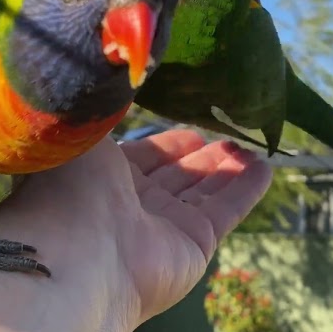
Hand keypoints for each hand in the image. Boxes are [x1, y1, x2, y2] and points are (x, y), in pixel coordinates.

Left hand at [0, 130, 271, 331]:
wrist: (75, 251)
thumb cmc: (68, 184)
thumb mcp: (82, 130)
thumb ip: (104, 108)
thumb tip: (115, 80)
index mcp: (99, 180)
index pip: (141, 160)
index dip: (165, 146)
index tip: (188, 130)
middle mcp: (131, 206)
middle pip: (175, 177)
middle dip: (200, 159)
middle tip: (227, 139)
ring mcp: (164, 228)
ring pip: (203, 192)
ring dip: (227, 170)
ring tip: (249, 150)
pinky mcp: (195, 244)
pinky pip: (226, 210)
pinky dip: (246, 190)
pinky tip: (264, 168)